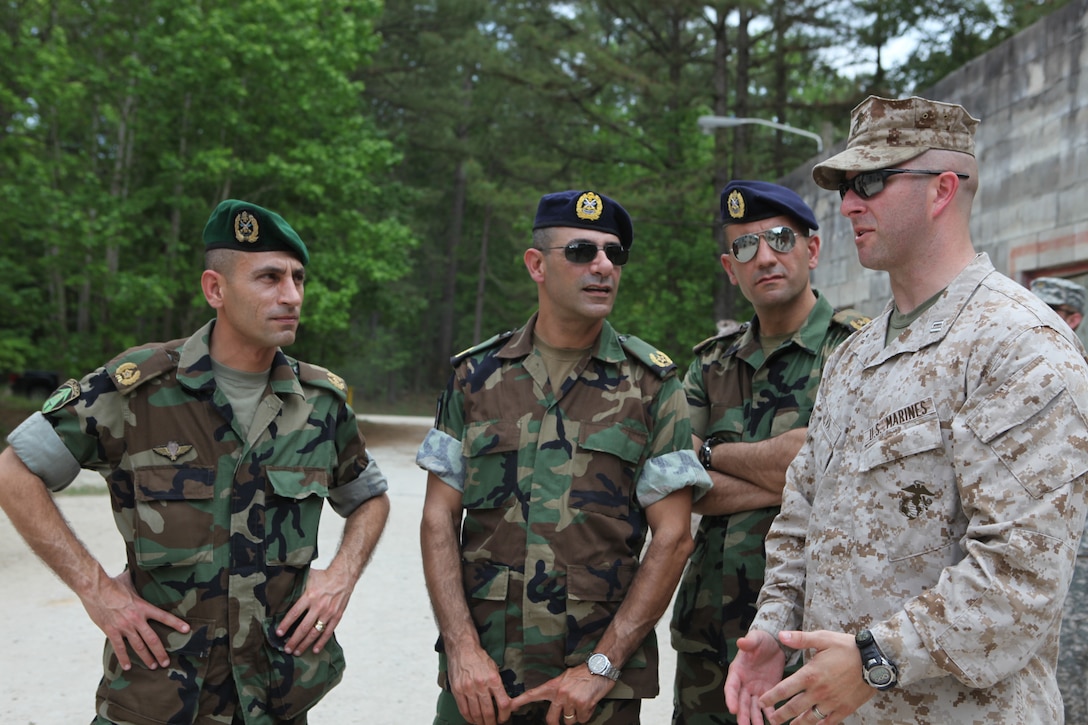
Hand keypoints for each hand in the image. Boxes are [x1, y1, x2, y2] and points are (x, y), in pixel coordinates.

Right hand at [81, 571, 189, 670]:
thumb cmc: (113, 583)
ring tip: (153, 666)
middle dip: (160, 652)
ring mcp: (124, 627)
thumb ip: (139, 580)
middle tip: (166, 663)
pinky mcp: (111, 631)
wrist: (95, 589)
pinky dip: (123, 658)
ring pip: (138, 646)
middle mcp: (136, 619)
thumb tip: (144, 568)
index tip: (186, 630)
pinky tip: (128, 667)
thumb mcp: (131, 581)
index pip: (164, 616)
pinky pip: (119, 648)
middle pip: (152, 639)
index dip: (176, 624)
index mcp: (143, 607)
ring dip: (146, 658)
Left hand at [277, 566, 353, 654]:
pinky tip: (315, 650)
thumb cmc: (324, 576)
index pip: (294, 613)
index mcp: (310, 596)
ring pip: (315, 632)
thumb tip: (280, 587)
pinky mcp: (336, 616)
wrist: (344, 576)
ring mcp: (328, 613)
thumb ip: (296, 584)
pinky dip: (321, 642)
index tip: (278, 634)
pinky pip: (328, 632)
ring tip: (297, 652)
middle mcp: (319, 606)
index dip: (286, 624)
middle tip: (286, 649)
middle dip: (294, 640)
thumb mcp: (308, 577)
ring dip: (305, 644)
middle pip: (303, 627)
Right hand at [446, 643, 512, 724]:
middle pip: (489, 712)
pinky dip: (469, 718)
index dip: (505, 715)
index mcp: (493, 679)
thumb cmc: (479, 657)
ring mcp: (468, 688)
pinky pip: (464, 710)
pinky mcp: (457, 690)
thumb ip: (499, 686)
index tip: (504, 718)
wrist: (462, 648)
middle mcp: (481, 685)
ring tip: (484, 724)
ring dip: (481, 723)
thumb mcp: (494, 669)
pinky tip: (473, 720)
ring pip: (476, 714)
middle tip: (494, 724)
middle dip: (492, 723)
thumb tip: (506, 702)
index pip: (503, 704)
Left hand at [508, 664, 614, 723]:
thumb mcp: (565, 678)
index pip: (533, 694)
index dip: (520, 702)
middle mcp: (559, 694)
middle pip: (551, 719)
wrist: (600, 666)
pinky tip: (589, 703)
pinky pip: (582, 720)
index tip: (509, 707)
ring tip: (582, 703)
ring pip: (569, 721)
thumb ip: (557, 690)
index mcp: (553, 686)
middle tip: (562, 718)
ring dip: (576, 716)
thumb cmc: (583, 673)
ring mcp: (570, 700)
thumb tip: (555, 703)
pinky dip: (586, 715)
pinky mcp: (583, 705)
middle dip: (557, 722)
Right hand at [724, 629, 785, 724]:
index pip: (731, 687)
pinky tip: (774, 722)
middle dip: (742, 714)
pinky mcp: (769, 692)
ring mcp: (756, 689)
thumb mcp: (755, 638)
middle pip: (741, 701)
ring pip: (753, 707)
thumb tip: (741, 642)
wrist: (775, 643)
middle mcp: (744, 683)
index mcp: (737, 671)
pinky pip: (768, 706)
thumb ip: (749, 642)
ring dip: (754, 719)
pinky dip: (770, 715)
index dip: (731, 698)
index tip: (732, 709)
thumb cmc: (761, 640)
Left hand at [757, 630, 874, 724]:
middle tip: (771, 719)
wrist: (875, 661)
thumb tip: (780, 636)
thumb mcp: (823, 638)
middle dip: (779, 715)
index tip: (762, 701)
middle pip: (793, 708)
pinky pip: (828, 722)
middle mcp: (818, 692)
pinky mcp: (844, 709)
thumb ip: (800, 639)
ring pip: (809, 718)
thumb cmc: (847, 648)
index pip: (784, 690)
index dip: (771, 698)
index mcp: (810, 674)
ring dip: (797, 723)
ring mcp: (831, 703)